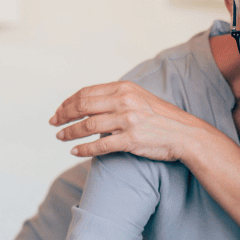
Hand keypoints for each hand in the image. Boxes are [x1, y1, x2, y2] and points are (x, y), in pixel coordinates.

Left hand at [50, 81, 218, 162]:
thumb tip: (90, 103)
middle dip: (63, 115)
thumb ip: (117, 97)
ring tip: (60, 138)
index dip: (68, 102)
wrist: (186, 134)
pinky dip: (84, 149)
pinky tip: (75, 152)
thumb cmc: (162, 118)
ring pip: (88, 126)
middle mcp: (124, 101)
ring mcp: (128, 121)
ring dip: (69, 133)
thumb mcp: (139, 98)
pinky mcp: (131, 140)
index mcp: (124, 88)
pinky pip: (100, 146)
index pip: (87, 92)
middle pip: (83, 107)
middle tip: (54, 123)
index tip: (59, 110)